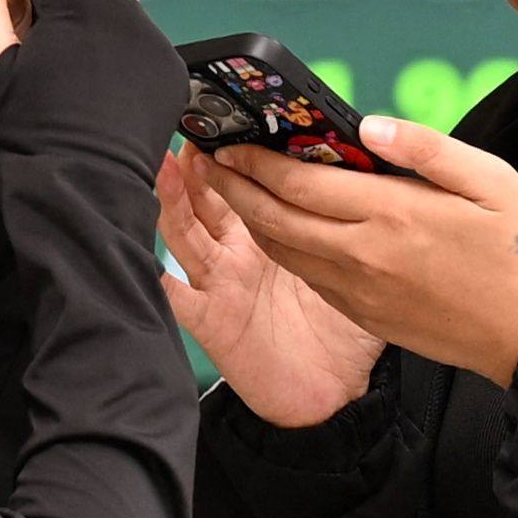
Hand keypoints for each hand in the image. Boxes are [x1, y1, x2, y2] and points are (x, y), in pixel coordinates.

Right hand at [158, 141, 384, 425]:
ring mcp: (219, 284)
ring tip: (164, 167)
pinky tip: (140, 256)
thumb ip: (352, 224)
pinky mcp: (211, 320)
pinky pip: (177, 297)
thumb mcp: (355, 267)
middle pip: (207, 200)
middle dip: (196, 166)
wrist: (333, 398)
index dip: (236, 154)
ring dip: (173, 202)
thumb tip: (376, 173)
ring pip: (186, 233)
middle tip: (191, 129)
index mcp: (270, 237)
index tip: (231, 119)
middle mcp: (238, 254)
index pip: (248, 186)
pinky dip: (156, 278)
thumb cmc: (344, 334)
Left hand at [204, 118, 517, 388]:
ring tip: (231, 191)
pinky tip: (278, 231)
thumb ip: (425, 147)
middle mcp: (364, 254)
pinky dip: (281, 249)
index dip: (255, 161)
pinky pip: (308, 276)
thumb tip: (371, 124)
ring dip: (250, 219)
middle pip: (276, 218)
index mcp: (390, 214)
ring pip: (285, 251)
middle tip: (209, 161)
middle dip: (235, 188)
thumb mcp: (490, 179)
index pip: (300, 182)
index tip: (229, 142)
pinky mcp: (366, 314)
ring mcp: (361, 290)